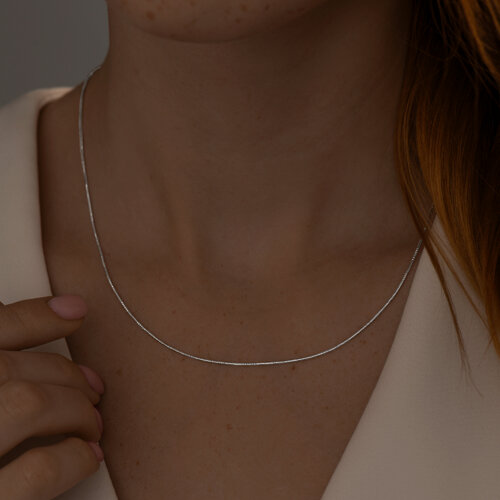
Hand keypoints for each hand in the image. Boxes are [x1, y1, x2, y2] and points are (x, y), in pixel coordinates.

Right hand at [0, 295, 104, 499]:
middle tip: (93, 389)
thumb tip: (71, 308)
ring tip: (93, 423)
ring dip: (72, 411)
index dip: (35, 316)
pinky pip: (32, 473)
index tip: (75, 312)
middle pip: (13, 371)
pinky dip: (68, 459)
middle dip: (65, 375)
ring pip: (27, 405)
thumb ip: (5, 346)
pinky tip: (85, 457)